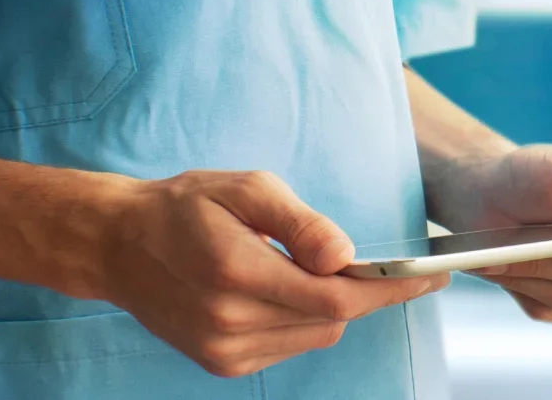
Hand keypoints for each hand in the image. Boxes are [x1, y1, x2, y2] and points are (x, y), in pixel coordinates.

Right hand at [97, 170, 447, 377]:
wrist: (118, 245)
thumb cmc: (186, 206)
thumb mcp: (245, 188)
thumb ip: (300, 221)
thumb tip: (344, 254)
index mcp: (237, 272)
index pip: (337, 296)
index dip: (392, 288)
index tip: (433, 277)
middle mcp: (230, 321)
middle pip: (333, 319)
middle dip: (369, 292)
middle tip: (393, 267)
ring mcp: (224, 350)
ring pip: (317, 335)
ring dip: (334, 305)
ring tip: (315, 268)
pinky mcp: (221, 363)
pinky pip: (291, 344)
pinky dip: (306, 320)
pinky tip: (287, 290)